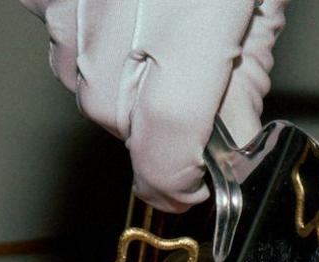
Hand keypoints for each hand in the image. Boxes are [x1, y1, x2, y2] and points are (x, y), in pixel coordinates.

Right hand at [22, 0, 289, 210]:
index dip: (178, 181)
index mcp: (188, 27)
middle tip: (190, 84)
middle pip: (119, 121)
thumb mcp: (260, 0)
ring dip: (118, 80)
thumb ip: (246, 78)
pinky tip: (125, 10)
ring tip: (158, 30)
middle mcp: (116, 20)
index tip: (194, 186)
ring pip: (83, 85)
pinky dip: (88, 40)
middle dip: (154, 124)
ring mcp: (69, 3)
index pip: (165, 147)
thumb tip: (234, 146)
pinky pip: (59, 41)